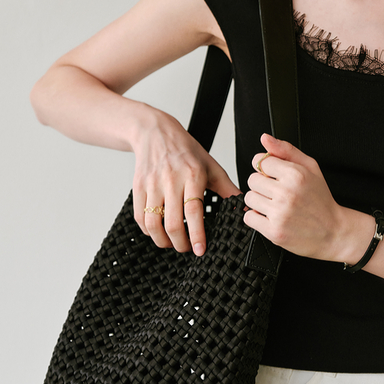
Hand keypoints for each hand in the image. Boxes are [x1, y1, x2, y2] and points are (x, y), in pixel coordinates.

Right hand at [132, 112, 240, 253]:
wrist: (155, 133)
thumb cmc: (186, 150)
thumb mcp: (211, 166)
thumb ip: (228, 189)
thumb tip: (244, 209)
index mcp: (192, 174)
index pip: (194, 210)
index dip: (197, 233)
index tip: (200, 249)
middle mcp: (170, 180)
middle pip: (172, 222)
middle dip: (180, 243)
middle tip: (188, 248)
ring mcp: (152, 184)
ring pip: (153, 223)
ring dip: (163, 241)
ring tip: (172, 243)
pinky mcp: (138, 188)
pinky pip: (139, 217)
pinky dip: (148, 231)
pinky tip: (158, 232)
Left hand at [244, 133, 368, 261]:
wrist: (333, 231)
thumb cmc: (321, 200)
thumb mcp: (310, 168)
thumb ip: (286, 150)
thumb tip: (265, 138)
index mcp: (296, 174)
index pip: (261, 161)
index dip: (267, 169)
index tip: (275, 176)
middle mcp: (287, 193)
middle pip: (252, 179)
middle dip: (262, 185)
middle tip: (278, 193)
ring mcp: (280, 213)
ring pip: (249, 198)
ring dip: (259, 201)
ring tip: (275, 205)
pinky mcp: (274, 231)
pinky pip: (249, 217)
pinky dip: (256, 217)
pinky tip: (271, 217)